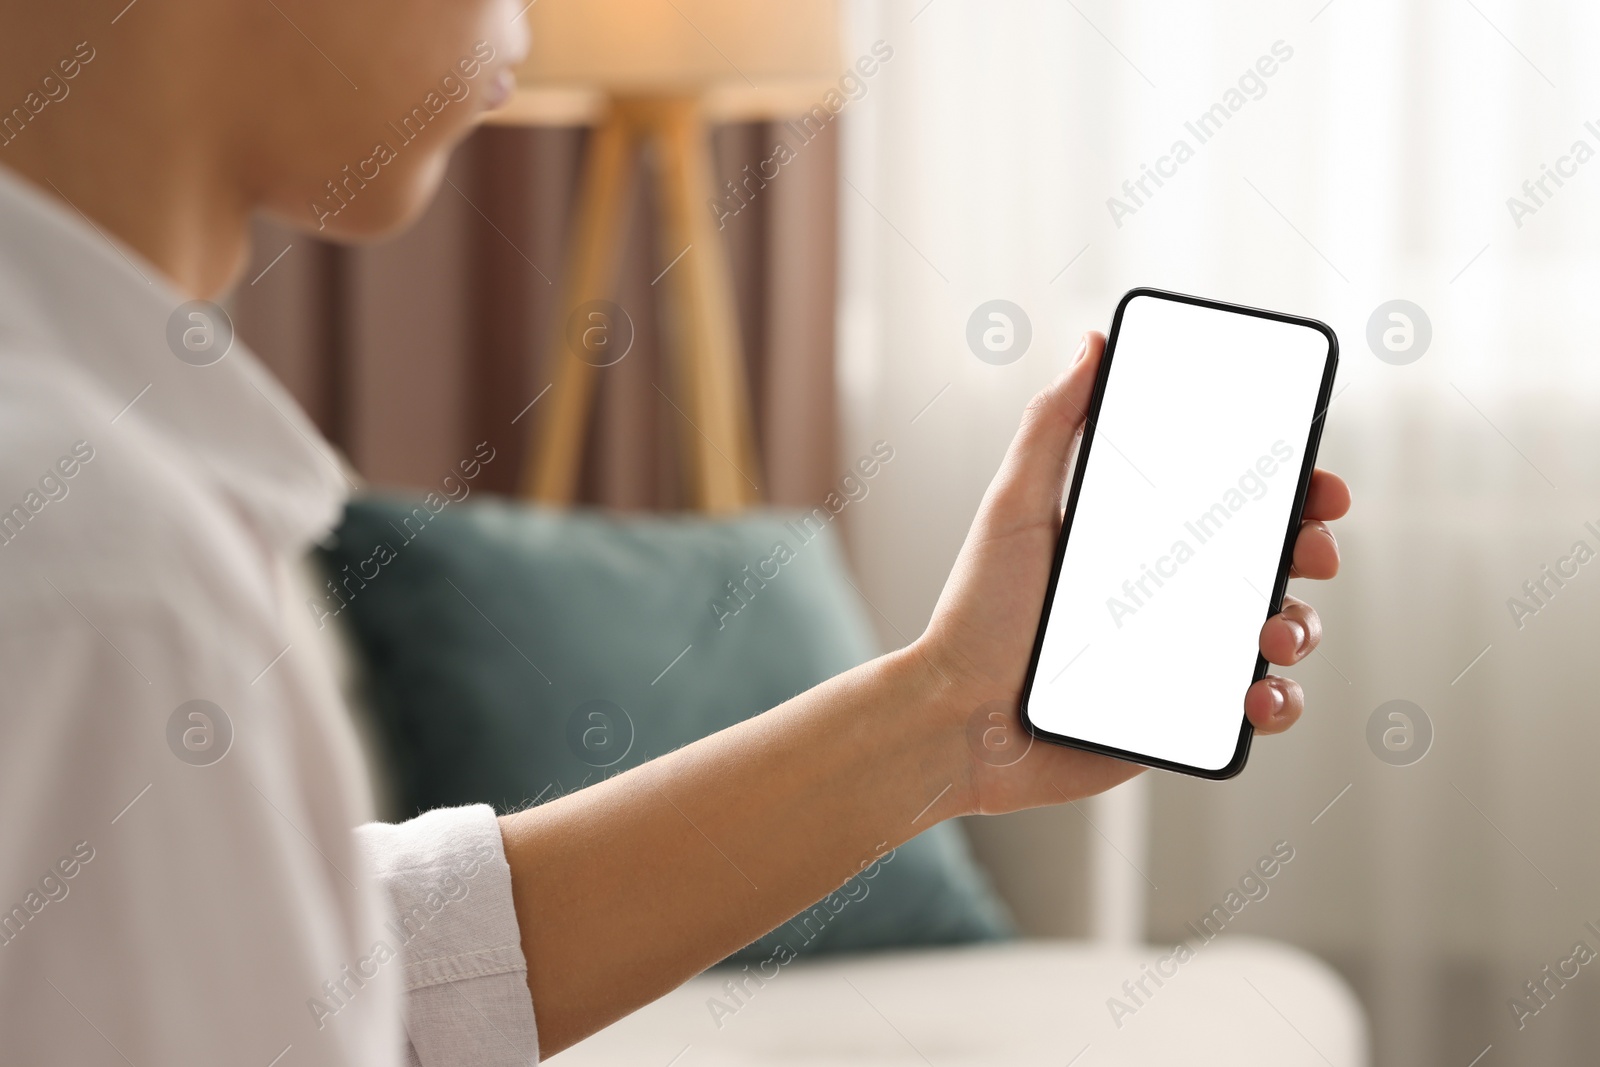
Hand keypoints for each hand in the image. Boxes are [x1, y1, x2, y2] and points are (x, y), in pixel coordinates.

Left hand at [915, 331, 1350, 815]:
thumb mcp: (1014, 505)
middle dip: (1309, 552)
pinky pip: (1259, 708)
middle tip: (1310, 552)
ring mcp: (1182, 657)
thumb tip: (1093, 343)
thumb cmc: (978, 612)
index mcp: (1141, 539)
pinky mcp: (1183, 717)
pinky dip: (1279, 701)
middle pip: (1272, 562)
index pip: (1232, 503)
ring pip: (1279, 632)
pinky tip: (1257, 695)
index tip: (1318, 483)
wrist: (957, 718)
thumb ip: (1053, 425)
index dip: (1289, 490)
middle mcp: (1170, 594)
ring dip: (1301, 627)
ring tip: (1273, 634)